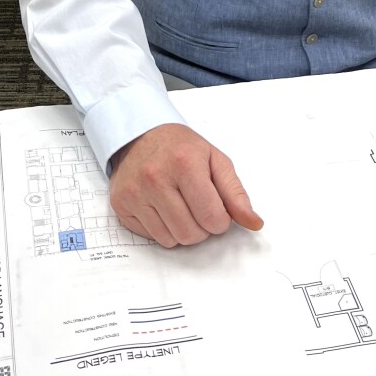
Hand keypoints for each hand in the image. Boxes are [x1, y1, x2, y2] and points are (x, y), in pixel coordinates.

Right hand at [109, 123, 263, 247]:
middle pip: (191, 234)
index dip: (220, 219)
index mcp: (184, 163)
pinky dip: (161, 228)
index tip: (215, 206)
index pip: (213, 218)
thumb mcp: (215, 160)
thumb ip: (236, 194)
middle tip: (196, 205)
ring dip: (181, 229)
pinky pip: (151, 237)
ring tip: (178, 205)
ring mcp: (135, 192)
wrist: (139, 135)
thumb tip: (254, 223)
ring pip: (170, 240)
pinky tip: (160, 206)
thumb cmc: (180, 148)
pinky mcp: (121, 204)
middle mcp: (155, 178)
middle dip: (201, 227)